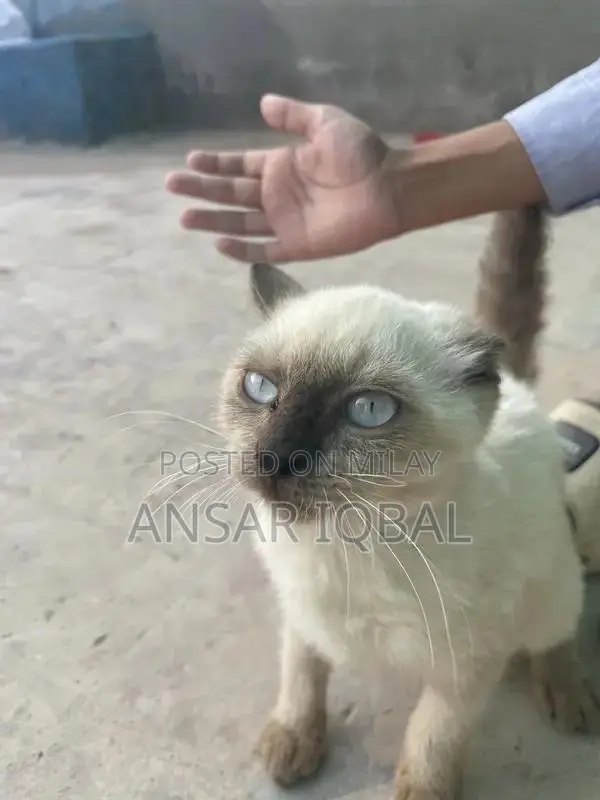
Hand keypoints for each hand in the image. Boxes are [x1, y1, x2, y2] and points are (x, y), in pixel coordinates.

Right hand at [165, 95, 404, 263]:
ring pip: (240, 222)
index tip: (189, 161)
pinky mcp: (297, 246)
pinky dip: (243, 250)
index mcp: (281, 166)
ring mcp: (285, 223)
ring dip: (213, 220)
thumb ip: (293, 117)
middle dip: (202, 190)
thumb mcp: (325, 123)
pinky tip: (219, 244)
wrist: (388, 188)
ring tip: (185, 217)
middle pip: (231, 194)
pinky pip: (264, 250)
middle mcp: (277, 195)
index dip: (214, 165)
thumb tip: (262, 103)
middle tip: (172, 185)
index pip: (238, 166)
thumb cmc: (360, 154)